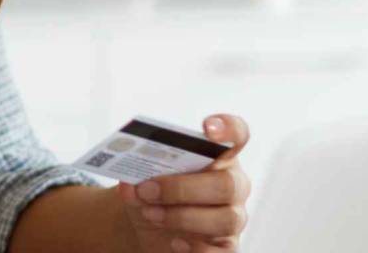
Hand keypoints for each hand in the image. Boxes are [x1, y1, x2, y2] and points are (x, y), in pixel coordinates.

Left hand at [117, 114, 251, 251]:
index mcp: (218, 155)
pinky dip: (197, 248)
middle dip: (183, 188)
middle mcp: (233, 184)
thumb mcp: (141, 176)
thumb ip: (137, 173)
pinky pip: (222, 251)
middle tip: (148, 190)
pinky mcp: (227, 246)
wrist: (145, 222)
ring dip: (182, 217)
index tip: (206, 128)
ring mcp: (233, 216)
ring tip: (151, 215)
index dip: (227, 129)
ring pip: (225, 219)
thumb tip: (131, 184)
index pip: (237, 135)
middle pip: (226, 184)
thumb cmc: (152, 189)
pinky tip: (174, 242)